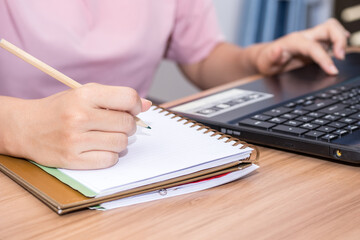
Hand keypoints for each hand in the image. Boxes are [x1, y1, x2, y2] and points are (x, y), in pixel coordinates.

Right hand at [6, 83, 151, 168]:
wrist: (26, 127)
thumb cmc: (60, 109)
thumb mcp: (84, 94)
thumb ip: (115, 98)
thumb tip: (147, 105)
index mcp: (84, 95)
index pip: (128, 97)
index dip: (136, 105)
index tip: (133, 109)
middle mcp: (80, 116)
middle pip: (127, 124)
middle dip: (129, 125)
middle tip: (118, 125)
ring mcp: (75, 140)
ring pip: (121, 143)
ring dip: (120, 141)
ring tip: (107, 136)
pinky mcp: (72, 159)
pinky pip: (109, 160)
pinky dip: (110, 155)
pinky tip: (100, 148)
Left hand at [255, 18, 349, 75]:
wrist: (265, 58)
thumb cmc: (266, 60)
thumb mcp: (265, 62)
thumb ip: (271, 57)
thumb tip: (276, 50)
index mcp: (294, 41)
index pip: (313, 47)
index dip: (324, 58)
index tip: (332, 70)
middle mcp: (305, 38)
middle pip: (328, 28)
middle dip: (339, 40)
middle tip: (340, 57)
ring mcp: (312, 40)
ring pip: (332, 30)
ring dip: (341, 40)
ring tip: (342, 55)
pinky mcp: (316, 46)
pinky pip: (331, 39)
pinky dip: (339, 42)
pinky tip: (340, 51)